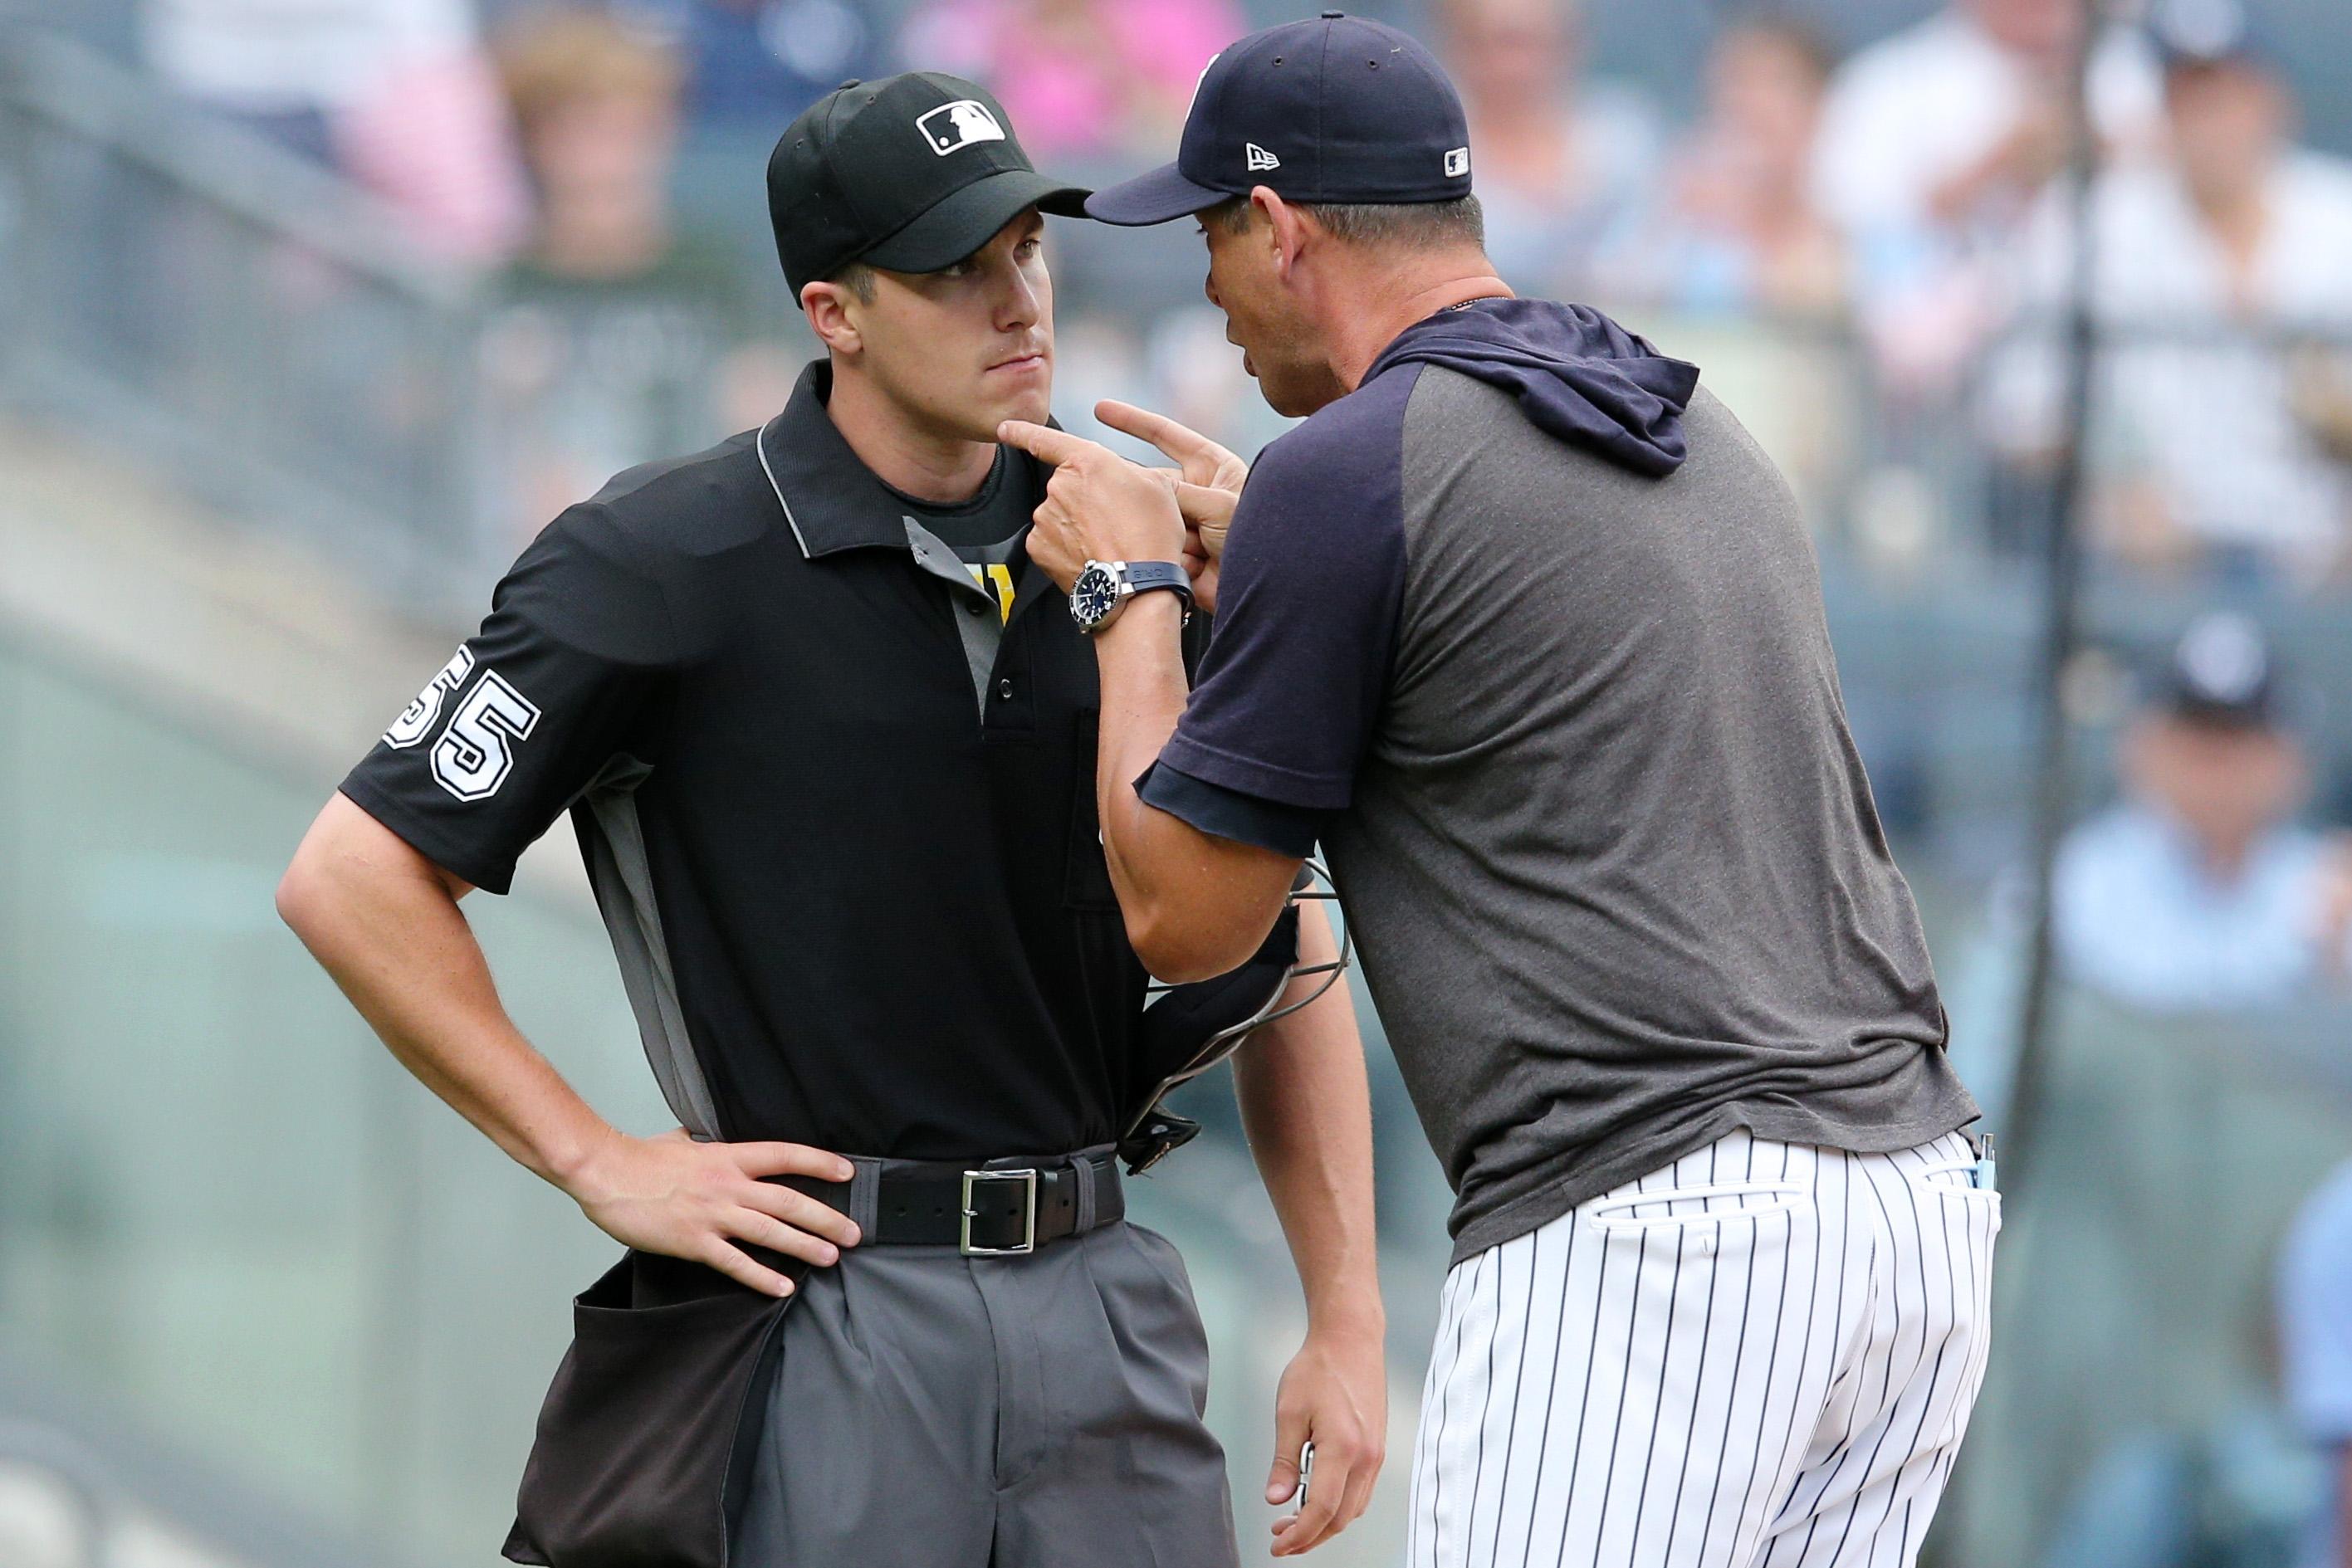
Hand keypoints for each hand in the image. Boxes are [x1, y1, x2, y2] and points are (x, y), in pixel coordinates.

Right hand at [564, 1126, 859, 1296]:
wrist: (605, 1172)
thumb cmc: (639, 1158)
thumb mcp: (682, 1140)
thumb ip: (705, 1144)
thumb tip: (709, 1138)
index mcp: (727, 1156)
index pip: (785, 1155)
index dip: (820, 1163)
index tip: (847, 1173)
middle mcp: (727, 1184)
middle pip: (789, 1200)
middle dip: (826, 1218)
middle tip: (854, 1233)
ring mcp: (712, 1214)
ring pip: (770, 1231)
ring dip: (804, 1246)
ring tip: (831, 1257)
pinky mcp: (694, 1241)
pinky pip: (735, 1262)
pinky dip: (761, 1276)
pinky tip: (782, 1287)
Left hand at [997, 419, 1188, 594]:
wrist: (1136, 586)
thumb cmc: (1151, 535)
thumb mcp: (1157, 486)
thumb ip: (1127, 470)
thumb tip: (1117, 476)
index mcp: (1087, 462)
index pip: (1044, 439)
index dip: (1021, 430)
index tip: (1004, 428)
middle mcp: (1059, 485)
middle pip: (1066, 485)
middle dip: (1084, 498)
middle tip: (1113, 520)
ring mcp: (1044, 517)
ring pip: (1058, 514)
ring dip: (1076, 524)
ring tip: (1105, 542)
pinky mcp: (1037, 546)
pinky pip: (1049, 539)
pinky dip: (1065, 547)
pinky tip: (1088, 556)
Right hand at [1096, 399, 1246, 612]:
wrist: (1270, 585)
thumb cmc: (1257, 534)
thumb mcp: (1220, 503)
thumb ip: (1177, 492)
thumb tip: (1142, 490)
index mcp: (1213, 468)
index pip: (1167, 436)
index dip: (1133, 421)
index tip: (1102, 409)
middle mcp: (1198, 493)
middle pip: (1154, 485)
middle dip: (1150, 500)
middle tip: (1162, 513)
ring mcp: (1189, 524)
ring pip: (1153, 518)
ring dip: (1169, 534)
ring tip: (1197, 547)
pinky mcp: (1181, 554)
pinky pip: (1160, 549)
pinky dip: (1173, 557)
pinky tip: (1197, 566)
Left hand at [1265, 1324, 1386, 1555]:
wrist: (1351, 1340)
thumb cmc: (1320, 1368)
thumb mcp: (1289, 1412)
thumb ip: (1283, 1460)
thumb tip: (1276, 1498)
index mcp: (1343, 1449)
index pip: (1321, 1510)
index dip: (1298, 1535)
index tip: (1277, 1544)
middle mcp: (1366, 1458)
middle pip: (1340, 1518)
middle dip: (1310, 1536)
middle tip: (1281, 1538)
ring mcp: (1376, 1455)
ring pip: (1353, 1509)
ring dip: (1325, 1523)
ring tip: (1293, 1521)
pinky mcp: (1377, 1449)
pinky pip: (1361, 1492)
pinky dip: (1339, 1505)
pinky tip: (1317, 1499)